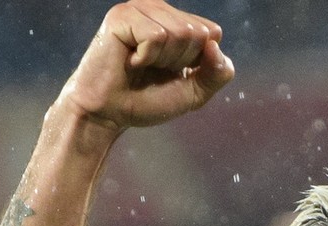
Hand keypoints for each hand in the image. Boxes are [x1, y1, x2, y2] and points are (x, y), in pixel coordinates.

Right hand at [55, 0, 234, 131]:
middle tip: (153, 69)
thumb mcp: (195, 91)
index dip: (198, 61)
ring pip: (179, 33)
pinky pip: (156, 36)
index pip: (212, 32)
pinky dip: (147, 57)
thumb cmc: (147, 100)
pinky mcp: (122, 16)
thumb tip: (215, 45)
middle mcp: (159, 9)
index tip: (172, 71)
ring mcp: (139, 9)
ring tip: (140, 64)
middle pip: (198, 33)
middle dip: (181, 61)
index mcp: (177, 21)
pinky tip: (129, 60)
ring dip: (162, 60)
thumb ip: (218, 73)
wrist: (109, 113)